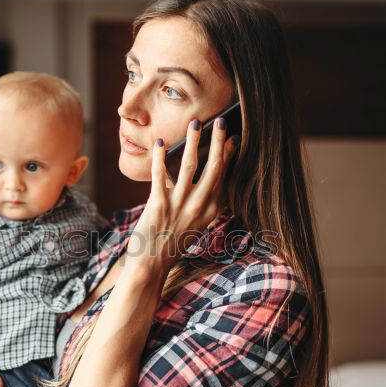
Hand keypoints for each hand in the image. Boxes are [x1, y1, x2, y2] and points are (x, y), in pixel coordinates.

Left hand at [130, 118, 234, 271]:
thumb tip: (203, 178)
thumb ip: (202, 203)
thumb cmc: (172, 243)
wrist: (151, 264)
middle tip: (221, 122)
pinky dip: (159, 157)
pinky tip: (160, 142)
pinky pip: (160, 175)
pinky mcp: (158, 205)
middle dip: (218, 142)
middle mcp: (199, 207)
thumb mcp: (196, 224)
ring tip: (195, 123)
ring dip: (192, 141)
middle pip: (214, 168)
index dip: (230, 156)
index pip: (224, 178)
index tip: (234, 138)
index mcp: (211, 211)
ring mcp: (179, 206)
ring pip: (189, 166)